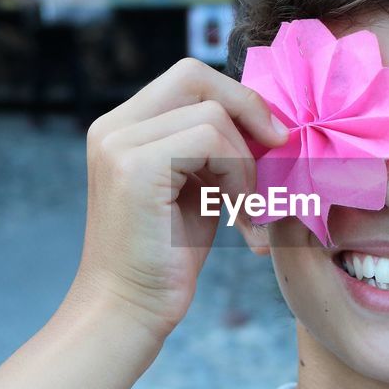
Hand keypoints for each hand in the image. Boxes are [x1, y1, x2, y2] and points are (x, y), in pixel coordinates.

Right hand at [73, 59, 286, 337]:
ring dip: (245, 166)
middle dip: (247, 112)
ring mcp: (118, 144)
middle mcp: (112, 126)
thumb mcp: (196, 187)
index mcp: (123, 126)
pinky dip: (237, 179)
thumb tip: (267, 118)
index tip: (270, 140)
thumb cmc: (167, 256)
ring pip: (212, 116)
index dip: (237, 99)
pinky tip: (241, 222)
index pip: (189, 78)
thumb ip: (214, 147)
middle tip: (276, 154)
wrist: (129, 311)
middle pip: (195, 77)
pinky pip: (210, 142)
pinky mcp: (134, 167)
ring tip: (248, 214)